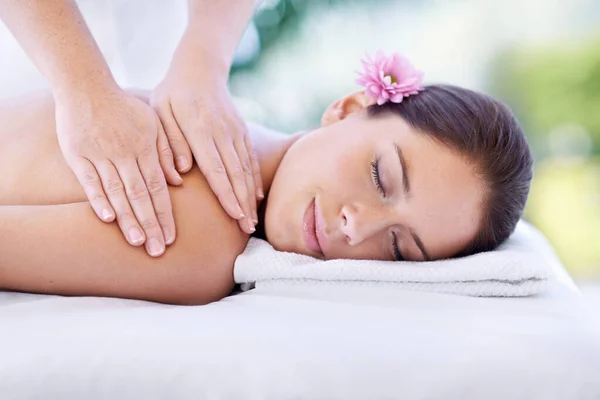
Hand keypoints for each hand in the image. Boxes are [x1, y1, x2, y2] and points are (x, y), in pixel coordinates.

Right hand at [54, 87, 181, 256]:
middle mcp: (126, 155)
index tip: (171, 237)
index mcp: (146, 149)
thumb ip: (167, 152)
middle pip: (141, 196)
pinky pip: (90, 181)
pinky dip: (99, 199)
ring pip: (118, 192)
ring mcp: (101, 155)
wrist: (87, 87)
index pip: (158, 188)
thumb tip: (179, 181)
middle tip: (157, 250)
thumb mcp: (153, 124)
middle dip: (151, 225)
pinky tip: (108, 219)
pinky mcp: (78, 155)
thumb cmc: (124, 108)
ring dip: (128, 218)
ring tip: (138, 242)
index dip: (165, 214)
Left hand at [151, 64, 262, 234]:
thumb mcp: (160, 111)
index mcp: (201, 130)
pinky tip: (256, 197)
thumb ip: (170, 142)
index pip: (216, 169)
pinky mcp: (242, 131)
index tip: (234, 216)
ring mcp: (236, 132)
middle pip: (236, 174)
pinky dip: (254, 179)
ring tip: (251, 221)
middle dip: (243, 204)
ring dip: (250, 197)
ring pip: (246, 169)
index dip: (226, 195)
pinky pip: (250, 159)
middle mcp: (223, 133)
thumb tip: (181, 172)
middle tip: (246, 230)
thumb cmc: (173, 93)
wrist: (200, 69)